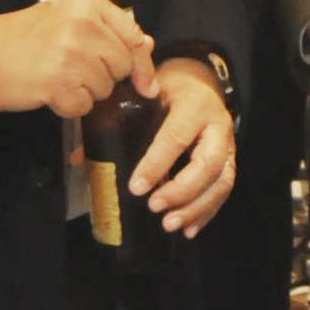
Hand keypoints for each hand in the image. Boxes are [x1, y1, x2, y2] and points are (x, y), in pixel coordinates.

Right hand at [0, 0, 155, 117]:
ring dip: (84, 92)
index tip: (145, 82)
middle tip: (72, 68)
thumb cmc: (23, 40)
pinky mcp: (58, 83)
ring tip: (56, 77)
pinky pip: (83, 107)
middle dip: (103, 76)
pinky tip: (49, 92)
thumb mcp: (67, 20)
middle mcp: (82, 24)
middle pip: (121, 66)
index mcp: (87, 2)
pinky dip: (68, 107)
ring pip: (104, 89)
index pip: (133, 37)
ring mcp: (70, 53)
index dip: (141, 64)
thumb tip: (147, 45)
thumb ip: (108, 31)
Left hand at [128, 59, 235, 235]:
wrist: (202, 80)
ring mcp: (228, 144)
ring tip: (169, 224)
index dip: (156, 164)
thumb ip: (113, 122)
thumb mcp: (142, 94)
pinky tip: (188, 229)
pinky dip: (206, 212)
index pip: (176, 137)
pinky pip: (224, 190)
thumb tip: (80, 158)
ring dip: (196, 207)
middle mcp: (217, 125)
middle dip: (182, 190)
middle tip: (154, 207)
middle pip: (208, 164)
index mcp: (193, 105)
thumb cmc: (168, 87)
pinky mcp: (230, 160)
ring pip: (222, 181)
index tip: (136, 187)